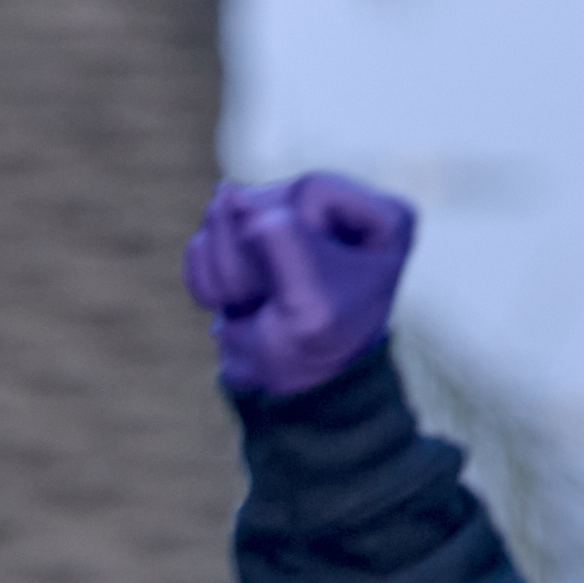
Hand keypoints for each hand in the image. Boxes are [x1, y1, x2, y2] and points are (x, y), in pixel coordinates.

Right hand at [184, 172, 415, 398]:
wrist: (292, 392)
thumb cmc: (321, 351)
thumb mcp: (310, 304)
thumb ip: (279, 240)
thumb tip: (227, 192)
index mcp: (380, 217)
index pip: (310, 189)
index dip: (290, 236)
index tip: (301, 285)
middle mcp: (335, 207)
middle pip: (262, 198)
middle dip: (251, 260)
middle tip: (272, 303)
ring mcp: (286, 218)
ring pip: (222, 215)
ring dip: (228, 274)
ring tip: (257, 306)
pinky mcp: (245, 237)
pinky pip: (203, 240)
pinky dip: (208, 280)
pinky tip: (237, 304)